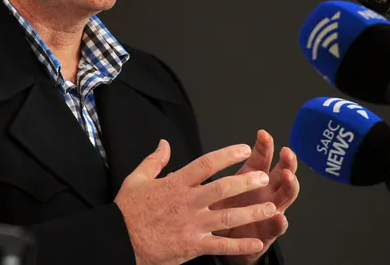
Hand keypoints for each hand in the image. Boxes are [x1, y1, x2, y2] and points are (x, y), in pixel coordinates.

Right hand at [114, 139, 276, 264]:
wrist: (119, 239)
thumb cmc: (128, 210)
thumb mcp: (137, 178)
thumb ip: (154, 160)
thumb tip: (164, 143)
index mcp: (176, 183)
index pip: (206, 164)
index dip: (226, 155)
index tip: (243, 149)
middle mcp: (187, 202)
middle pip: (222, 188)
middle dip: (246, 182)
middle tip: (263, 177)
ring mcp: (191, 224)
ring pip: (227, 216)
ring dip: (251, 212)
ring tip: (271, 208)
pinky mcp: (192, 245)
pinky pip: (220, 245)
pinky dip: (240, 244)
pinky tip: (256, 242)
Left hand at [211, 130, 299, 264]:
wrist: (219, 240)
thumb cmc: (216, 208)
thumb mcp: (212, 185)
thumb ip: (204, 165)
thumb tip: (170, 144)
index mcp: (250, 177)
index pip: (261, 157)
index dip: (264, 146)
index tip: (263, 135)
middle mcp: (265, 191)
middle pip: (280, 172)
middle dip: (286, 161)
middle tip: (286, 152)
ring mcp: (269, 210)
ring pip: (285, 196)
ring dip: (289, 185)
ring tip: (288, 176)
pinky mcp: (266, 232)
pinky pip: (275, 228)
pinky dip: (279, 223)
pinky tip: (280, 218)